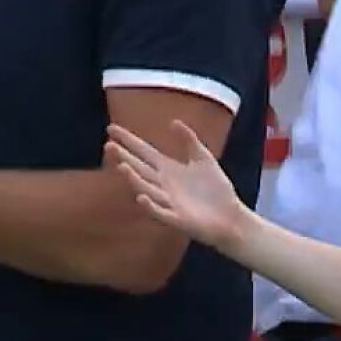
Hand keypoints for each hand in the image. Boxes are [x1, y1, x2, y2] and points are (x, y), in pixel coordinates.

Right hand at [106, 121, 249, 249]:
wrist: (231, 216)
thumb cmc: (216, 189)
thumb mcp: (203, 159)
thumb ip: (189, 141)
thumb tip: (173, 121)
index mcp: (169, 169)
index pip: (144, 152)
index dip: (129, 141)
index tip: (111, 129)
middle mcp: (164, 185)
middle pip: (140, 168)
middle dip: (124, 157)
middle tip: (108, 145)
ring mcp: (168, 202)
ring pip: (147, 188)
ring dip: (133, 179)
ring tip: (121, 166)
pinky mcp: (177, 218)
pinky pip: (160, 212)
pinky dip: (150, 206)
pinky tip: (141, 197)